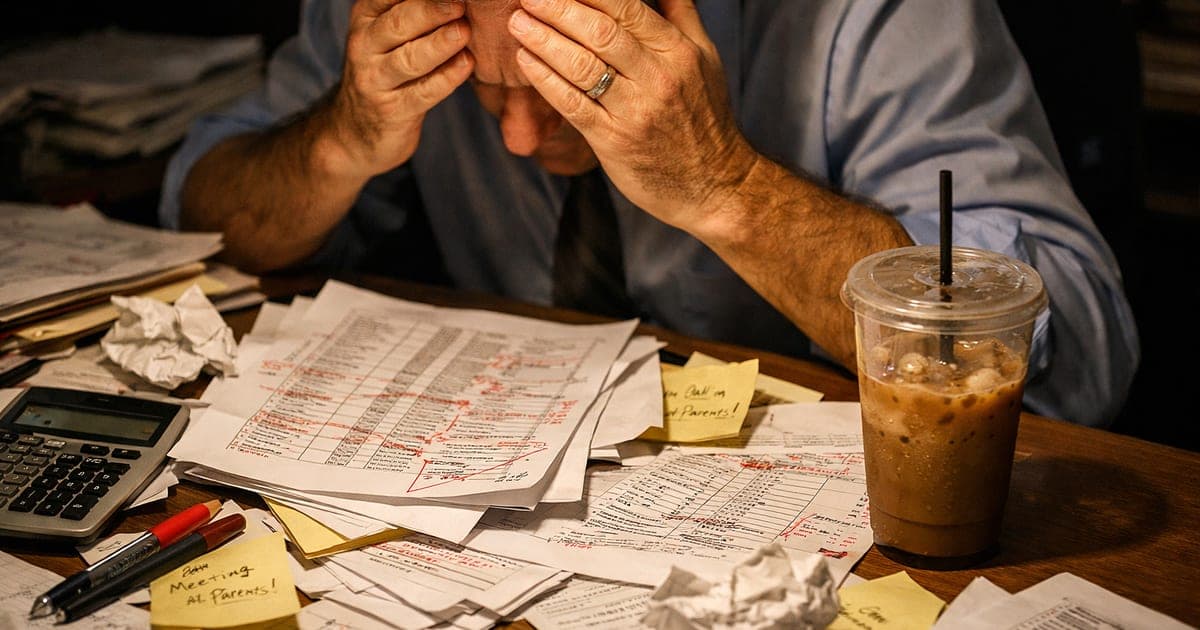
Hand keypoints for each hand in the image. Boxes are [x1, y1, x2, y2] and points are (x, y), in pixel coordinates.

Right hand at [329, 0, 474, 178]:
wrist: (355, 129)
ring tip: (464, 31)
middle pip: (398, 25)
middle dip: (430, 11)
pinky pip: (423, 92)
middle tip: (460, 3)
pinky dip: (446, 78)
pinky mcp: (393, 111)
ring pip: (409, 59)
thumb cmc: (385, 69)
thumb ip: (413, 12)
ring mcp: (375, 80)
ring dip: (439, 45)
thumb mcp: (388, 34)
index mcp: (366, 17)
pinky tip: (466, 64)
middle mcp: (364, 45)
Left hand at [508, 0, 756, 233]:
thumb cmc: (704, 118)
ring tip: (517, 23)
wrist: (714, 184)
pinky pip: (573, 104)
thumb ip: (679, 14)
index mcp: (677, 51)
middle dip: (558, 9)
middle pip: (600, 32)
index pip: (627, 8)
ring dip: (543, 41)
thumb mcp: (704, 59)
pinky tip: (525, 61)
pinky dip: (545, 80)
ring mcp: (635, 111)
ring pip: (582, 66)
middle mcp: (658, 78)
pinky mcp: (614, 141)